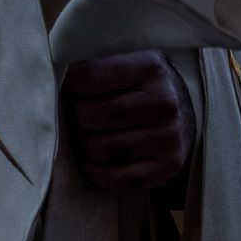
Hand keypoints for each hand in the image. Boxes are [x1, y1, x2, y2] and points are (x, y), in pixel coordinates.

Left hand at [61, 50, 194, 195]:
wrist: (188, 112)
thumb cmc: (144, 86)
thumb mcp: (131, 61)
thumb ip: (98, 65)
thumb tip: (53, 76)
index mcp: (152, 68)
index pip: (90, 78)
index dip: (70, 85)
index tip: (69, 88)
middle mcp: (164, 103)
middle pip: (93, 115)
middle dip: (77, 116)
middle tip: (79, 114)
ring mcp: (168, 138)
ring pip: (100, 148)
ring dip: (83, 144)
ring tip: (88, 134)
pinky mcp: (167, 167)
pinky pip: (115, 178)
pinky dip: (95, 171)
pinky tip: (95, 159)